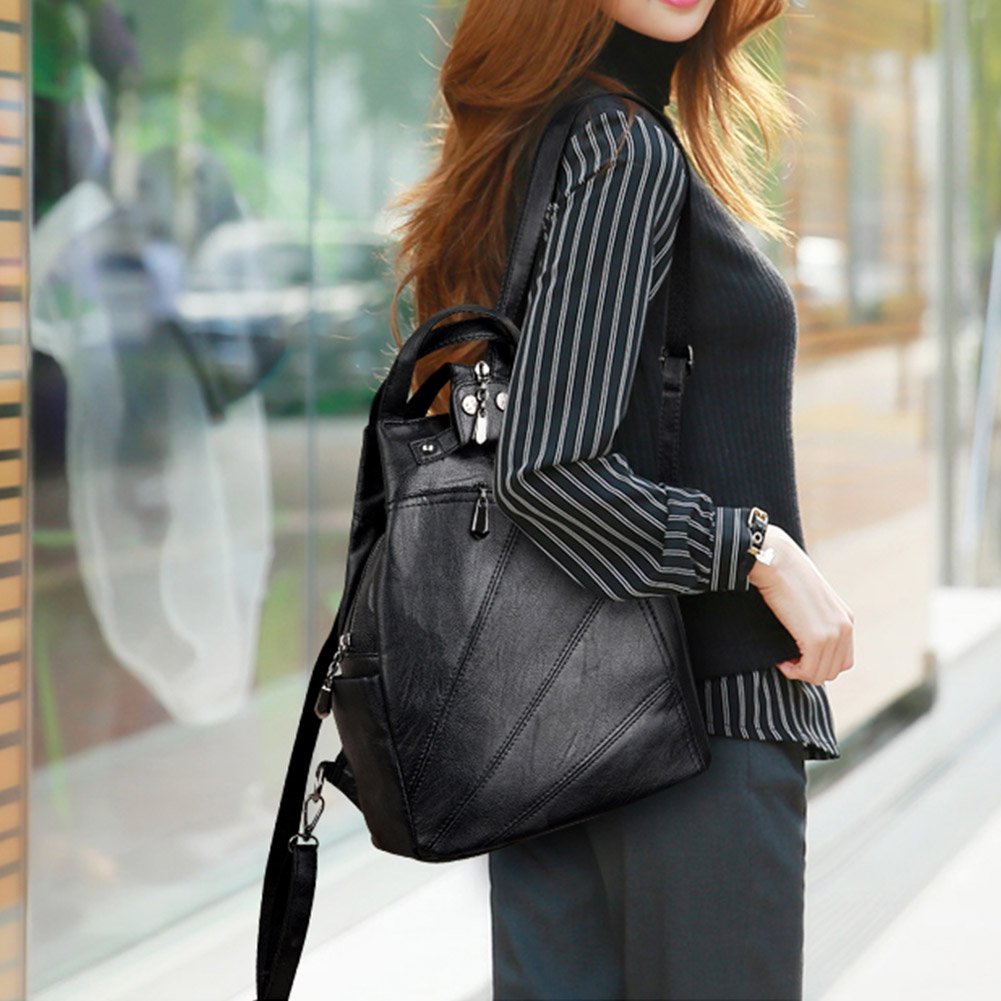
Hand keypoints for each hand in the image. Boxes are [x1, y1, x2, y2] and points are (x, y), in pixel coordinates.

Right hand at [748, 524, 854, 684]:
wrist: (775, 559)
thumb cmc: (783, 575)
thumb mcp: (807, 599)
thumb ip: (813, 617)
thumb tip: (800, 634)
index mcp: (846, 618)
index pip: (842, 659)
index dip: (817, 662)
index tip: (795, 654)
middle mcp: (845, 627)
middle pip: (833, 670)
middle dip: (809, 670)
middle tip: (787, 659)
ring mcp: (833, 634)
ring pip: (821, 674)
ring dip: (800, 672)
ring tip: (783, 659)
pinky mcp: (817, 638)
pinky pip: (809, 671)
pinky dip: (793, 671)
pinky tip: (781, 660)